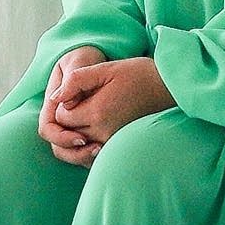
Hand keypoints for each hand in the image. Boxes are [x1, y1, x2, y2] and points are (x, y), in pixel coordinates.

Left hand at [38, 48, 172, 163]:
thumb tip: (55, 98)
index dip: (65, 104)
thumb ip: (76, 80)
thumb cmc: (138, 74)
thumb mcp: (106, 68)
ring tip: (92, 116)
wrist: (169, 88)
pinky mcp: (121, 148)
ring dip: (78, 135)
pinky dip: (89, 147)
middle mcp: (104, 132)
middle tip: (86, 102)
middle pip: (69, 134)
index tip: (79, 94)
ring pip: (79, 149)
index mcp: (98, 112)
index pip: (62, 118)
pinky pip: (94, 156)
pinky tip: (99, 130)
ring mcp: (113, 143)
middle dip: (70, 120)